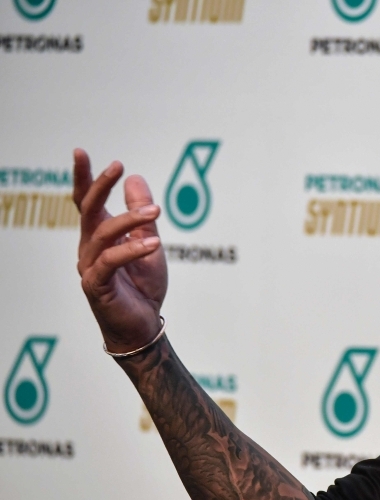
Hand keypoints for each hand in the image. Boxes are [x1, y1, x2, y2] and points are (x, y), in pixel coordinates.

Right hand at [74, 149, 167, 352]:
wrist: (143, 324)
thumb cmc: (143, 286)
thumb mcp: (149, 242)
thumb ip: (141, 214)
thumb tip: (136, 178)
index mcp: (100, 236)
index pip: (86, 202)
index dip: (83, 177)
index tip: (80, 152)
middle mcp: (89, 248)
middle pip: (88, 210)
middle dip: (100, 185)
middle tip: (118, 166)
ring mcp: (90, 266)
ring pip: (103, 233)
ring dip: (130, 219)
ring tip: (156, 211)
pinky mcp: (96, 285)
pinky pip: (111, 262)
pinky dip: (132, 250)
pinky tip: (154, 244)